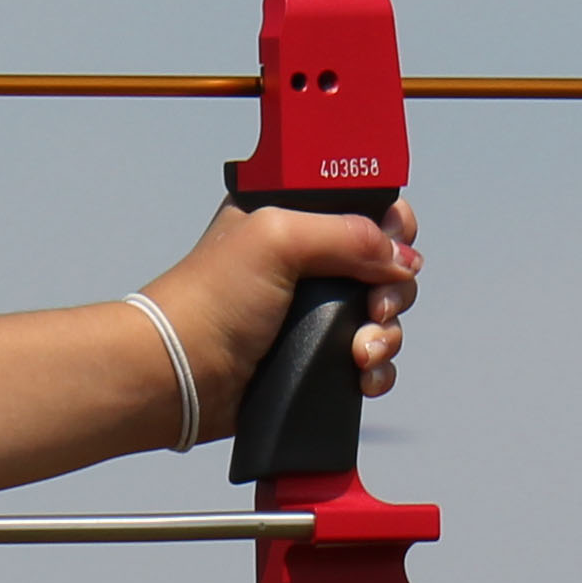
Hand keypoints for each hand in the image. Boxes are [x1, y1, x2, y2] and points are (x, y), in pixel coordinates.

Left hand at [148, 195, 422, 411]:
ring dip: (386, 334)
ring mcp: (312, 311)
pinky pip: (371, 358)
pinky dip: (377, 367)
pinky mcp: (316, 355)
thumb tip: (401, 258)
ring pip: (383, 316)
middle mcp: (307, 260)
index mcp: (294, 216)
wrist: (180, 375)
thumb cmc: (210, 299)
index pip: (365, 207)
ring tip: (361, 351)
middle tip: (374, 308)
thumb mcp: (277, 238)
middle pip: (385, 265)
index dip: (391, 229)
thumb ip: (347, 232)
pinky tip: (363, 375)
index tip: (394, 254)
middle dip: (392, 289)